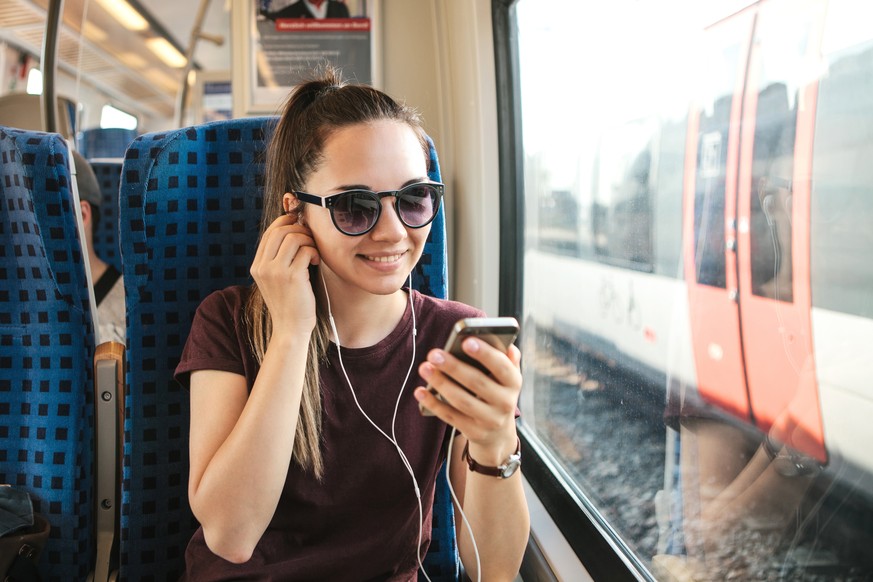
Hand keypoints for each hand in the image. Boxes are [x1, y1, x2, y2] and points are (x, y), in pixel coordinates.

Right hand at [250, 213, 320, 337]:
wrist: (290, 329)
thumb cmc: (289, 303)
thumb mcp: (275, 279)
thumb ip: (278, 258)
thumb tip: (293, 230)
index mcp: (256, 266)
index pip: (269, 233)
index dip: (285, 223)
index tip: (298, 224)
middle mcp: (262, 267)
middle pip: (280, 231)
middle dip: (299, 230)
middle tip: (310, 240)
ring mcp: (276, 271)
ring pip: (293, 237)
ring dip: (308, 240)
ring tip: (313, 252)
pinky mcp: (292, 277)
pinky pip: (306, 251)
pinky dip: (314, 252)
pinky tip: (315, 262)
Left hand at [415, 338, 521, 460]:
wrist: (498, 433)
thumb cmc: (497, 394)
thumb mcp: (506, 378)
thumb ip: (507, 360)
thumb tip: (507, 345)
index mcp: (513, 383)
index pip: (502, 367)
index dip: (485, 354)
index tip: (466, 341)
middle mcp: (505, 403)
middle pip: (477, 383)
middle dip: (454, 367)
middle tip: (434, 354)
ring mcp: (489, 420)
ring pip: (462, 400)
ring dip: (441, 383)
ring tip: (425, 368)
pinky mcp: (473, 432)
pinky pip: (450, 416)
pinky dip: (434, 403)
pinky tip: (420, 391)